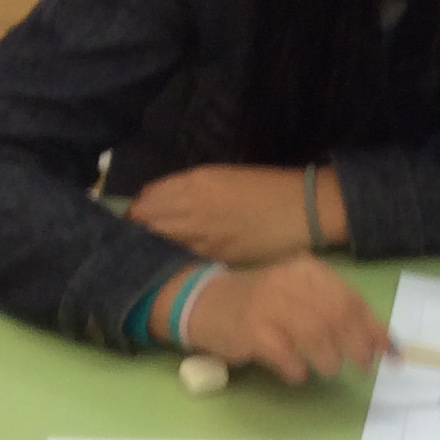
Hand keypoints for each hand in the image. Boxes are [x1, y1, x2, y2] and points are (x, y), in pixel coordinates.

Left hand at [128, 164, 311, 264]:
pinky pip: (182, 257)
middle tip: (138, 239)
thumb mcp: (222, 177)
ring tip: (151, 252)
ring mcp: (202, 235)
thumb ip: (191, 189)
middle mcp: (191, 207)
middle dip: (138, 230)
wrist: (302, 208)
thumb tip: (166, 204)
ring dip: (152, 246)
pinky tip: (175, 262)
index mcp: (194, 182)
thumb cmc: (266, 188)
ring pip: (159, 242)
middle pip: (145, 222)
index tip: (138, 218)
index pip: (147, 199)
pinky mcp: (215, 256)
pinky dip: (174, 258)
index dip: (138, 211)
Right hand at [178, 259, 387, 384]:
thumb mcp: (302, 297)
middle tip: (362, 366)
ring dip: (328, 359)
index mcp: (309, 272)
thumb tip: (382, 343)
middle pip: (337, 316)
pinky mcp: (251, 329)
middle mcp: (291, 282)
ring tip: (327, 369)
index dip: (374, 328)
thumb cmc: (263, 304)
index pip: (352, 299)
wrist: (206, 302)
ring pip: (315, 334)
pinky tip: (297, 374)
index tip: (389, 354)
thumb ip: (339, 314)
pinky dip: (297, 368)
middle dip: (356, 346)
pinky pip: (285, 354)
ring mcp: (269, 304)